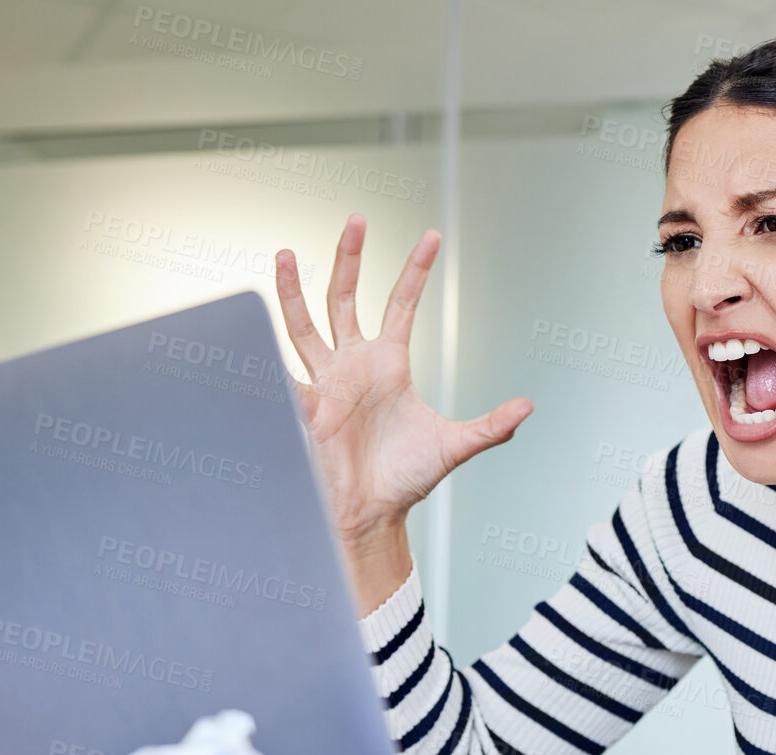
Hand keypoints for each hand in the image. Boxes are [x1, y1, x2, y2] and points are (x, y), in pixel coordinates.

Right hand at [275, 215, 532, 546]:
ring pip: (304, 323)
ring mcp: (324, 382)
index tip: (431, 236)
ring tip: (287, 252)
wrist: (369, 514)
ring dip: (294, 289)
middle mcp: (353, 365)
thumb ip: (490, 426)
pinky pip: (280, 374)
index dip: (414, 271)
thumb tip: (527, 408)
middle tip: (356, 219)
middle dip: (350, 258)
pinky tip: (247, 324)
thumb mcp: (453, 447)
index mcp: (389, 364)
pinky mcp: (302, 405)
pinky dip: (263, 353)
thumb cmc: (406, 481)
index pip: (401, 304)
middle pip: (345, 297)